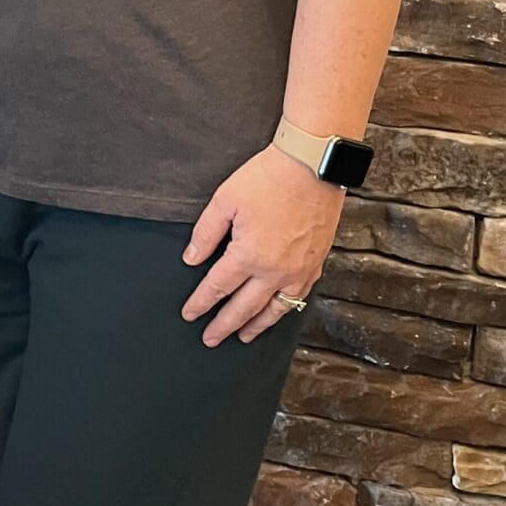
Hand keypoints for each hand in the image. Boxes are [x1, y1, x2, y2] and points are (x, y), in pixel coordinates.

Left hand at [181, 145, 343, 346]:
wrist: (312, 166)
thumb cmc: (268, 178)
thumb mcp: (225, 200)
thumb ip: (205, 233)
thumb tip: (190, 259)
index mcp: (248, 255)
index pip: (217, 287)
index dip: (201, 303)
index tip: (189, 314)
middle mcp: (275, 271)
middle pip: (244, 308)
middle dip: (224, 325)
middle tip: (210, 338)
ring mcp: (299, 271)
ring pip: (274, 310)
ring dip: (255, 326)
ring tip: (242, 336)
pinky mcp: (315, 264)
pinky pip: (298, 298)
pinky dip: (283, 310)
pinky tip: (276, 312)